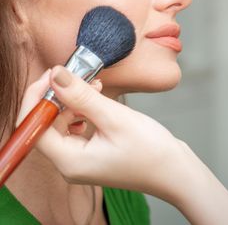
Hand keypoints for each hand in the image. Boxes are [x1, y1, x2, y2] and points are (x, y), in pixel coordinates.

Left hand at [18, 66, 186, 199]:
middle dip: (58, 95)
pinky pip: (75, 125)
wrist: (175, 171)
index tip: (52, 74)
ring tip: (93, 85)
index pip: (34, 125)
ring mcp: (79, 158)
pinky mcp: (90, 151)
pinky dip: (82, 108)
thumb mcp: (114, 118)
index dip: (37, 96)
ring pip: (60, 121)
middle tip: (76, 74)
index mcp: (69, 161)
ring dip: (72, 100)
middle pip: (46, 122)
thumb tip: (55, 74)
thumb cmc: (151, 151)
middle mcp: (69, 163)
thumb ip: (81, 95)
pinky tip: (96, 97)